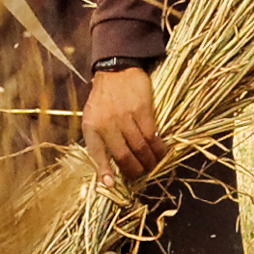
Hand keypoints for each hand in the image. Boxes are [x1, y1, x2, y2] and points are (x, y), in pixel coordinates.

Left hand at [80, 66, 166, 182]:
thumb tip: (108, 165)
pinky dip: (158, 147)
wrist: (116, 69)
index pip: (97, 153)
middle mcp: (107, 123)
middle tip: (141, 174)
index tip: (110, 184)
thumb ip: (98, 137)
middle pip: (123, 155)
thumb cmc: (104, 97)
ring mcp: (124, 117)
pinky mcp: (141, 110)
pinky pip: (152, 136)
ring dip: (149, 161)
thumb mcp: (93, 116)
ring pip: (140, 148)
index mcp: (92, 126)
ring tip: (153, 165)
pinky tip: (162, 152)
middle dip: (134, 170)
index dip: (104, 170)